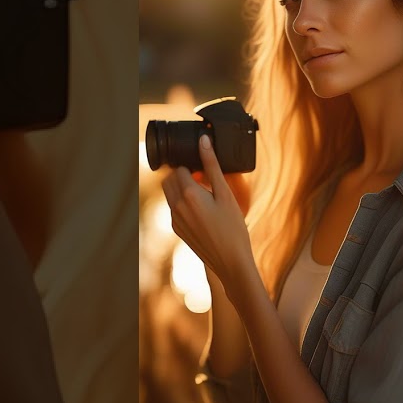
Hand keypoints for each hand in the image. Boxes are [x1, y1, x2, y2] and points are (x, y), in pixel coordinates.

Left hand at [161, 135, 254, 286]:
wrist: (230, 262)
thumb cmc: (233, 228)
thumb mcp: (225, 194)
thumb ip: (212, 166)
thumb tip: (203, 141)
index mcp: (188, 194)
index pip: (179, 168)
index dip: (192, 165)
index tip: (204, 169)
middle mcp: (176, 207)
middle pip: (169, 180)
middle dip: (182, 175)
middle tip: (203, 179)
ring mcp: (175, 220)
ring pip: (170, 195)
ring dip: (182, 189)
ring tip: (204, 195)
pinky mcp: (178, 230)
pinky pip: (175, 209)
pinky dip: (184, 204)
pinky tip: (203, 211)